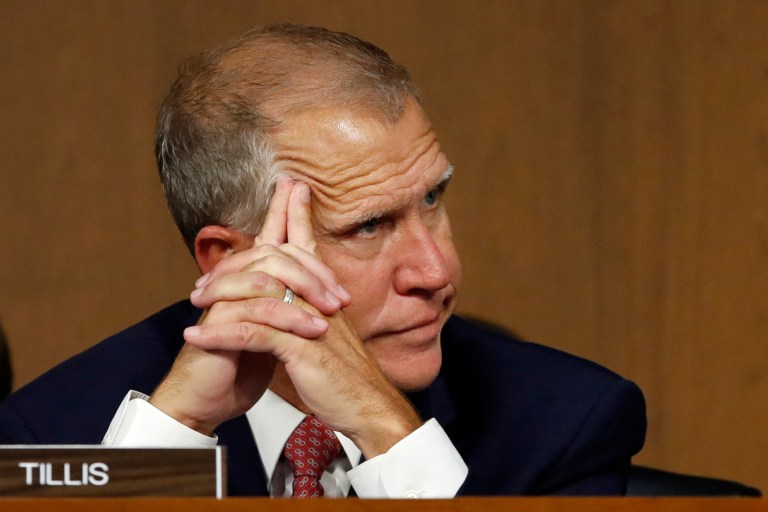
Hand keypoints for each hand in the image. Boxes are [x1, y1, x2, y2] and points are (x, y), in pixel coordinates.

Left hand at [182, 180, 422, 456]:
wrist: (370, 406)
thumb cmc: (348, 376)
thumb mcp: (329, 338)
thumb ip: (312, 315)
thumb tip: (296, 304)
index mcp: (326, 296)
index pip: (308, 247)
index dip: (298, 216)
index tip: (292, 188)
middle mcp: (318, 301)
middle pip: (280, 257)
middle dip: (241, 253)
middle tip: (206, 271)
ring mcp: (308, 322)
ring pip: (257, 293)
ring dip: (220, 295)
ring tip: (194, 303)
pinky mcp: (299, 348)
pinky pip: (251, 333)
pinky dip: (220, 334)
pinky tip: (196, 336)